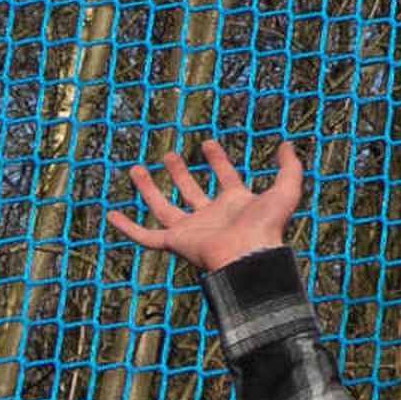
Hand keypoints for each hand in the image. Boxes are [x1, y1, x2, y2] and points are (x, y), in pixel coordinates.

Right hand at [109, 133, 305, 273]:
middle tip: (170, 155)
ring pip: (163, 208)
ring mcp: (191, 231)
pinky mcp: (175, 243)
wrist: (248, 256)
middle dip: (180, 172)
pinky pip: (145, 237)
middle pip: (190, 191)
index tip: (207, 144)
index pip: (225, 178)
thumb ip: (290, 167)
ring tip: (135, 169)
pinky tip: (111, 214)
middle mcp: (211, 217)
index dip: (218, 160)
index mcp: (235, 204)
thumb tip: (286, 144)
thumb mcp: (286, 190)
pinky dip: (127, 228)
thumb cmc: (267, 227)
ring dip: (149, 189)